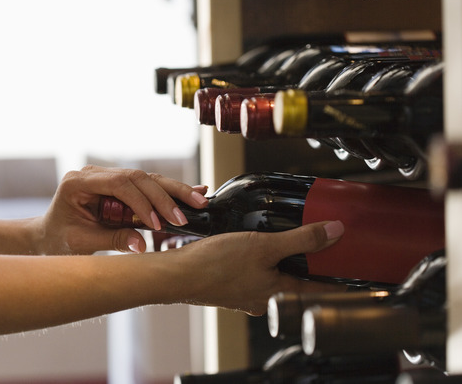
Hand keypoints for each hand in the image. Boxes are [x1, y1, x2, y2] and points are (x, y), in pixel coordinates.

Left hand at [35, 165, 207, 254]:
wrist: (47, 237)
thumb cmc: (58, 240)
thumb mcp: (82, 244)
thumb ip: (111, 241)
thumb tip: (142, 244)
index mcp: (78, 182)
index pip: (118, 184)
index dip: (141, 202)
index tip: (157, 223)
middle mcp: (93, 174)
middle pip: (136, 177)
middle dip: (164, 195)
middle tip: (186, 214)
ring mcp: (106, 177)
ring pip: (146, 179)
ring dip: (173, 191)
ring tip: (199, 200)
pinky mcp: (118, 185)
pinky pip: (146, 186)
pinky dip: (168, 192)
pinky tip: (193, 191)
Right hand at [173, 221, 345, 314]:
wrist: (177, 275)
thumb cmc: (215, 266)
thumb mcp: (263, 246)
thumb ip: (301, 239)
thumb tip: (334, 232)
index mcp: (280, 294)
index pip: (321, 290)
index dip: (340, 281)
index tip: (355, 275)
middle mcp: (265, 299)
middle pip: (299, 283)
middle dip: (311, 266)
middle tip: (324, 247)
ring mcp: (248, 294)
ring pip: (276, 278)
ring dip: (286, 262)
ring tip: (290, 242)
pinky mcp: (232, 286)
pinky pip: (256, 274)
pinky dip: (263, 262)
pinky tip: (255, 248)